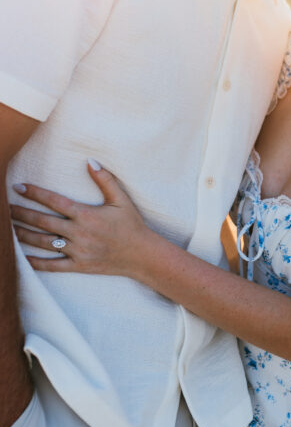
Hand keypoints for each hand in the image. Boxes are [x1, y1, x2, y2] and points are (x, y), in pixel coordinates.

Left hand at [11, 161, 147, 276]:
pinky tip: (21, 257)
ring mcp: (77, 251)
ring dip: (23, 234)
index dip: (36, 194)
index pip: (55, 202)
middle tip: (6, 207)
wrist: (142, 255)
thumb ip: (105, 180)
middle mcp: (79, 233)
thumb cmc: (131, 225)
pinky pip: (52, 265)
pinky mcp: (78, 265)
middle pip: (43, 222)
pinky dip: (35, 262)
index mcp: (87, 215)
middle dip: (22, 213)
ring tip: (8, 227)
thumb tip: (90, 161)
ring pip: (43, 242)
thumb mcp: (121, 200)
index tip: (19, 187)